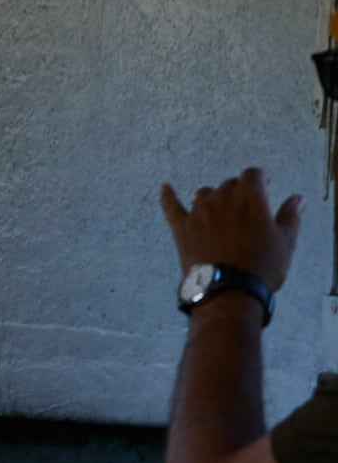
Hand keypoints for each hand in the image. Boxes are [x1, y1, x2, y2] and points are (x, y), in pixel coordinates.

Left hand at [160, 169, 305, 291]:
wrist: (229, 288)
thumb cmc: (261, 266)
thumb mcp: (285, 241)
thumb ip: (290, 216)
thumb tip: (297, 199)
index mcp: (249, 197)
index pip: (253, 175)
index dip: (260, 179)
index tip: (265, 186)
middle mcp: (221, 198)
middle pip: (229, 184)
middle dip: (239, 192)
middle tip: (247, 209)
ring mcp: (198, 211)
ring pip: (204, 194)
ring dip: (214, 198)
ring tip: (222, 212)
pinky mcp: (181, 226)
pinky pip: (171, 205)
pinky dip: (168, 196)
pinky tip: (165, 188)